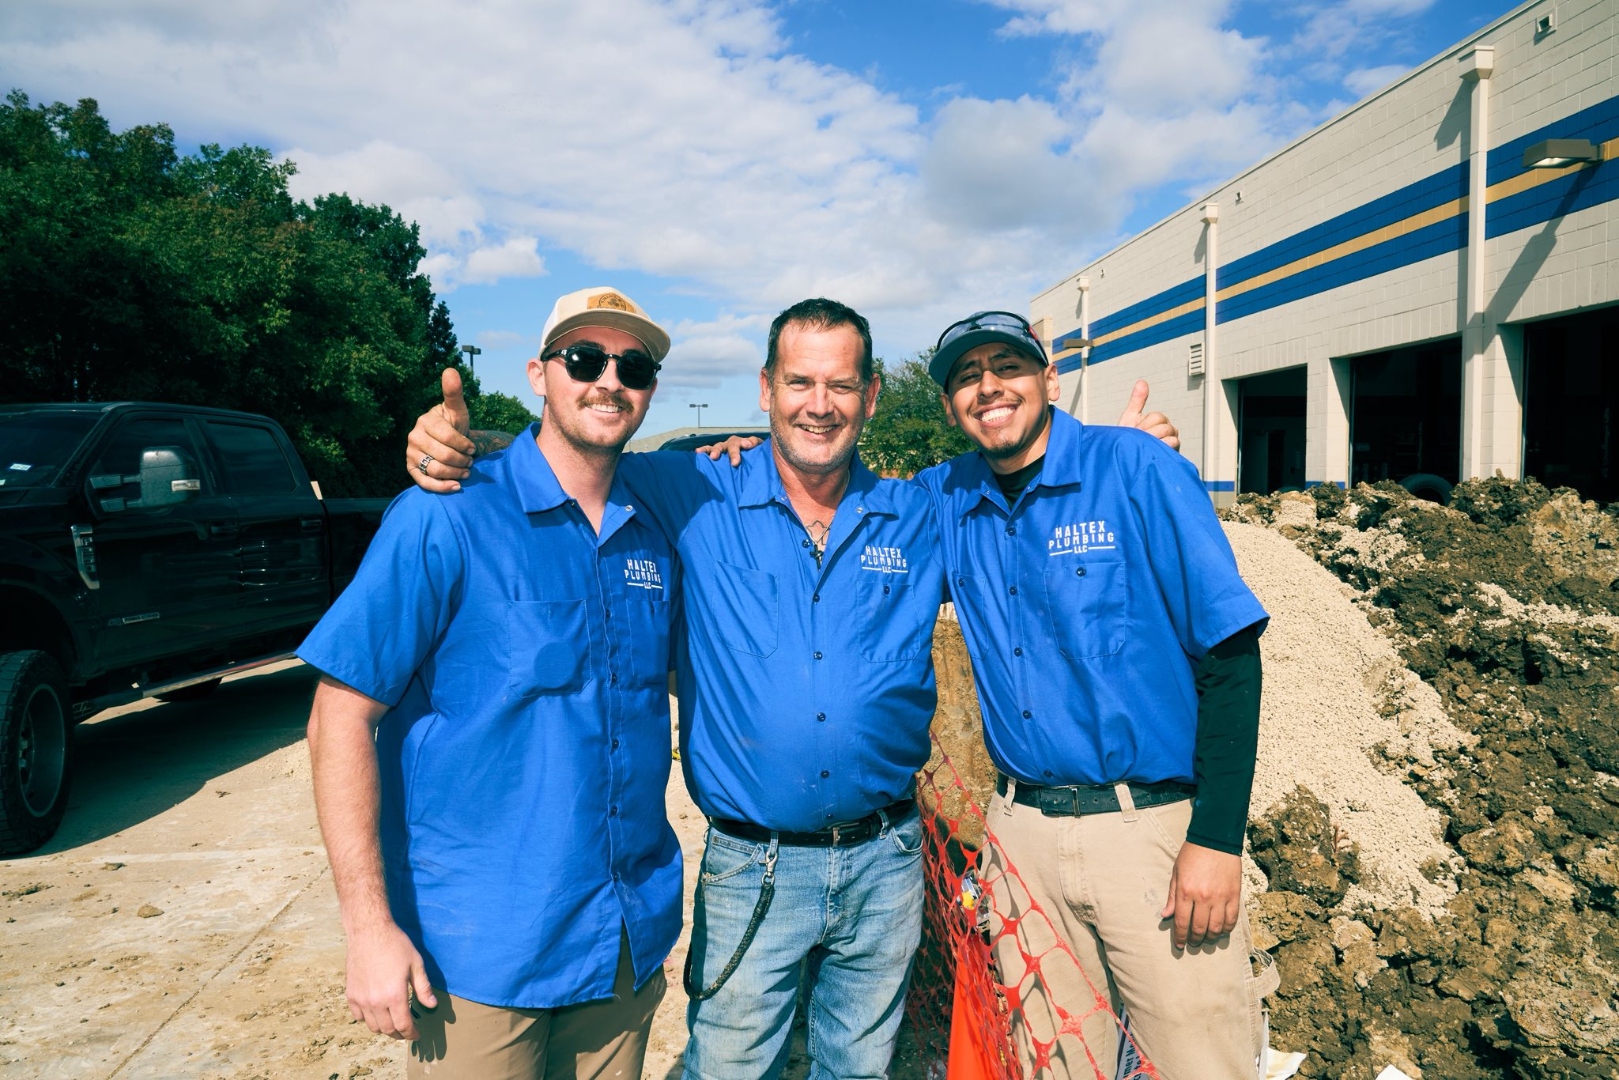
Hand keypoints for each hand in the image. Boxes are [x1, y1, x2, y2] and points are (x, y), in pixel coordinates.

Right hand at [345, 920, 437, 1039]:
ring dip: (384, 1028)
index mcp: (395, 995)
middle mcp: (376, 1001)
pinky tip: (376, 1013)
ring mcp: (361, 999)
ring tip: (393, 1023)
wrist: (369, 931)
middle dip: (399, 1034)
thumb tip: (432, 1005)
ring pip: (372, 1026)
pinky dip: (368, 1019)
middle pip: (388, 1029)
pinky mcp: (351, 994)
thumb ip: (423, 988)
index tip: (417, 1034)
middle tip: (406, 1031)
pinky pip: (358, 1016)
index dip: (412, 1033)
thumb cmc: (395, 944)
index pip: (404, 1025)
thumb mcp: (415, 964)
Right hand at [406, 368, 476, 492]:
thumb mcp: (457, 410)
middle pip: (442, 455)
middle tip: (470, 462)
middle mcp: (413, 437)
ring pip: (435, 470)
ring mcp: (411, 454)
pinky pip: (425, 483)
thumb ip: (454, 393)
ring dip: (455, 473)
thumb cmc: (455, 425)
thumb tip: (450, 370)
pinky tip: (456, 486)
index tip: (472, 448)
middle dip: (462, 461)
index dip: (463, 444)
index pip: (447, 437)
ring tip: (466, 472)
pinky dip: (442, 487)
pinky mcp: (412, 470)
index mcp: (425, 421)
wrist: (449, 443)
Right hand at [695, 434, 763, 465]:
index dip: (747, 443)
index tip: (748, 446)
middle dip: (733, 453)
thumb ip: (755, 444)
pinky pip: (708, 450)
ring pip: (719, 447)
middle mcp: (732, 443)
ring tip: (713, 457)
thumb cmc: (751, 454)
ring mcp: (723, 447)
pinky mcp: (715, 453)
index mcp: (744, 442)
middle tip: (735, 463)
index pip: (746, 441)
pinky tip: (698, 452)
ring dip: (716, 451)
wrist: (745, 457)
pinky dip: (704, 450)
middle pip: (732, 445)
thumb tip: (750, 444)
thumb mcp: (757, 449)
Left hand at [1115, 379, 1180, 450]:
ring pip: (1169, 436)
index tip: (1134, 432)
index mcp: (1158, 420)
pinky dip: (1162, 448)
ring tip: (1143, 448)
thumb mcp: (1130, 418)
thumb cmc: (1128, 439)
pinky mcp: (1173, 454)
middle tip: (1137, 441)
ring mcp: (1172, 442)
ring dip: (1153, 442)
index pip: (1156, 416)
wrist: (1125, 459)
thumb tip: (1142, 382)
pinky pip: (1173, 446)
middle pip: (1163, 426)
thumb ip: (1137, 401)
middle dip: (1147, 434)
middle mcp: (1168, 430)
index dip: (1143, 425)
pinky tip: (1152, 451)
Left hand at [1158, 841, 1241, 948]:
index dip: (1180, 937)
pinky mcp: (1234, 895)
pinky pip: (1232, 919)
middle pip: (1200, 928)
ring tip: (1207, 939)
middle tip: (1193, 942)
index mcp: (1186, 892)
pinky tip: (1221, 930)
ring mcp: (1221, 898)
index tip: (1180, 945)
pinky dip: (1227, 929)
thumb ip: (1172, 896)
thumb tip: (1165, 915)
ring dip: (1211, 937)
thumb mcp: (1176, 873)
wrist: (1215, 840)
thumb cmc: (1192, 855)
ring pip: (1217, 928)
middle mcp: (1203, 898)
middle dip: (1195, 939)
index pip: (1182, 923)